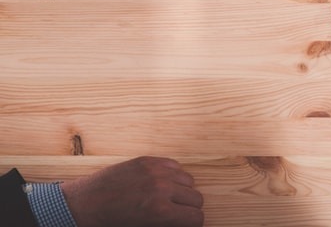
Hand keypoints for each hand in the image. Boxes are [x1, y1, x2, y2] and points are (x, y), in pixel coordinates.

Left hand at [60, 157, 202, 226]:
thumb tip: (181, 223)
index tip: (188, 224)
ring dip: (183, 190)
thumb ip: (167, 224)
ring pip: (189, 180)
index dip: (194, 223)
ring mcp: (156, 172)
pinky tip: (162, 184)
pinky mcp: (148, 160)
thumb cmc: (110, 222)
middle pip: (196, 198)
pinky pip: (175, 165)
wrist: (85, 204)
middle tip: (178, 214)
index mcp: (160, 212)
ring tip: (169, 198)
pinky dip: (173, 175)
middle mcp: (162, 189)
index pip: (196, 217)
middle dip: (189, 208)